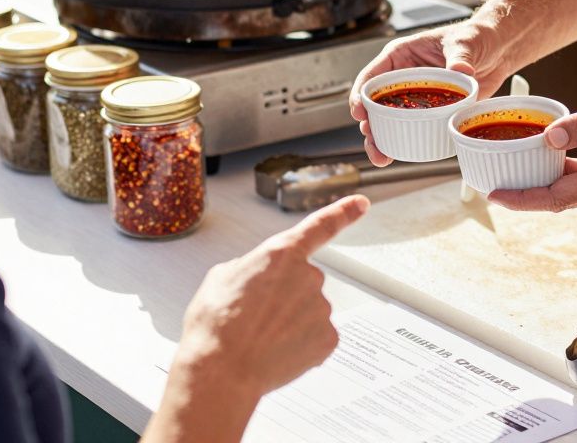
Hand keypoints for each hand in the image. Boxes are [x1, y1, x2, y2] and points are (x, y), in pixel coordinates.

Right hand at [150, 195, 368, 442]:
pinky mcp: (328, 338)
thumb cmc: (215, 326)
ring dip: (290, 320)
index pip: (320, 226)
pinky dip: (299, 343)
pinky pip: (316, 335)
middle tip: (255, 315)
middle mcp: (308, 276)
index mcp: (281, 254)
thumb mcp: (220, 278)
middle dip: (284, 295)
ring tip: (260, 336)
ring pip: (308, 310)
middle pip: (303, 280)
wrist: (222, 372)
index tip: (361, 204)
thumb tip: (256, 275)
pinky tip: (276, 350)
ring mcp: (321, 308)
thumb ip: (249, 267)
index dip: (343, 212)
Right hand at [349, 21, 511, 165]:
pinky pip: (414, 128)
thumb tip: (461, 69)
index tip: (359, 112)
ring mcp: (417, 96)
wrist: (499, 50)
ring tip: (382, 158)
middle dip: (369, 125)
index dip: (361, 94)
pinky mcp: (432, 111)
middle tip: (372, 141)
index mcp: (402, 56)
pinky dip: (406, 142)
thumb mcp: (465, 42)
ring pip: (390, 121)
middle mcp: (404, 78)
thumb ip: (460, 56)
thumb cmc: (476, 37)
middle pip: (376, 104)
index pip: (373, 76)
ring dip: (383, 139)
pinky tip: (401, 156)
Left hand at [488, 80, 576, 211]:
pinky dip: (557, 170)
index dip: (524, 199)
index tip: (495, 196)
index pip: (558, 197)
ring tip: (507, 173)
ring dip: (539, 184)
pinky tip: (540, 156)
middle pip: (558, 199)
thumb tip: (549, 138)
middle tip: (489, 187)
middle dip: (524, 196)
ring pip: (567, 188)